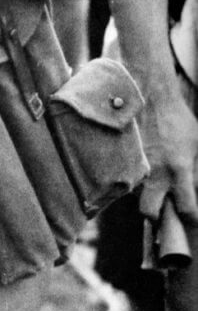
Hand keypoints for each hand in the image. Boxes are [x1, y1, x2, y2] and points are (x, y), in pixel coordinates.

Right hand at [138, 93, 197, 226]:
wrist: (148, 92)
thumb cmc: (176, 116)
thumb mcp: (196, 141)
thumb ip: (197, 168)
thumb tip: (195, 187)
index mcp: (178, 169)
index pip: (186, 208)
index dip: (191, 218)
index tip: (190, 218)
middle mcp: (155, 171)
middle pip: (149, 212)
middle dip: (155, 216)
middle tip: (160, 207)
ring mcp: (135, 164)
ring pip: (135, 192)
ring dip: (142, 189)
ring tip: (149, 175)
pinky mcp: (120, 155)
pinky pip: (125, 174)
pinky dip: (131, 174)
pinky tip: (138, 162)